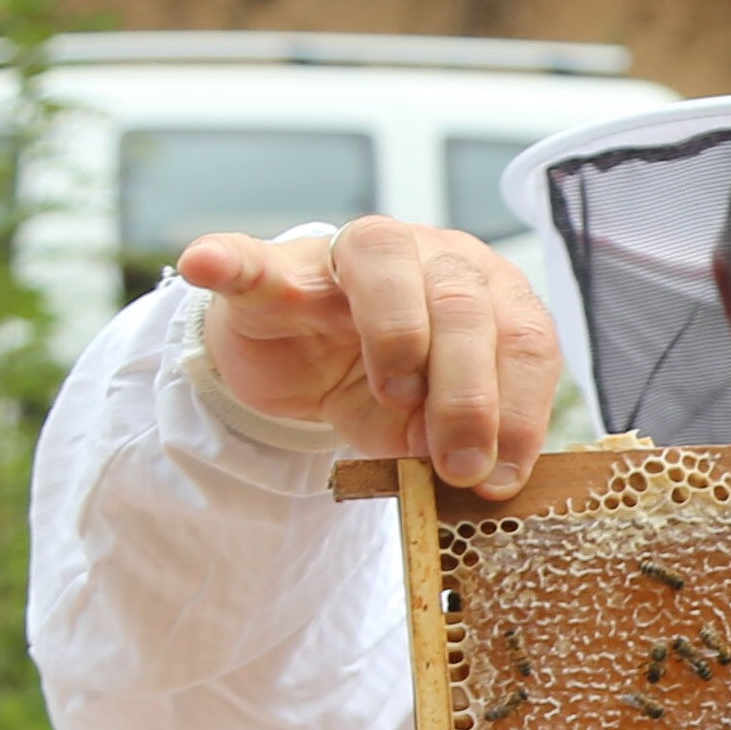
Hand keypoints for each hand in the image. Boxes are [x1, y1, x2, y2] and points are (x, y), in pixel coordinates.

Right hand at [178, 218, 564, 495]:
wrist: (307, 365)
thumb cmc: (389, 390)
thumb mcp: (431, 429)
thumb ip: (459, 442)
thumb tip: (483, 475)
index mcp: (489, 295)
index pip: (524, 338)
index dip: (520, 410)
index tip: (499, 476)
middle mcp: (432, 257)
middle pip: (464, 304)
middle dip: (469, 393)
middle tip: (458, 464)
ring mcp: (351, 254)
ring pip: (386, 264)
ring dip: (398, 336)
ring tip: (391, 395)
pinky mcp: (275, 268)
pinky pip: (254, 259)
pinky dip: (230, 261)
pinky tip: (206, 265)